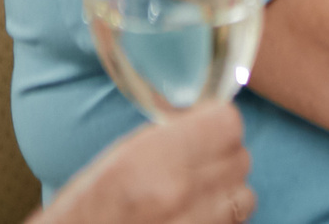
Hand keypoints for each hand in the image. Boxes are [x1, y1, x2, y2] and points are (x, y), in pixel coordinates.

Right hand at [36, 100, 252, 223]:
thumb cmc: (83, 211)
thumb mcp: (116, 160)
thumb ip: (166, 135)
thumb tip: (201, 114)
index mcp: (151, 162)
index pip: (227, 123)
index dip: (217, 122)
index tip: (207, 126)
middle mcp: (178, 193)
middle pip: (239, 158)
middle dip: (223, 157)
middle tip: (198, 164)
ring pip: (244, 195)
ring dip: (227, 192)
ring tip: (196, 196)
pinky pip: (234, 223)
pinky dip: (221, 218)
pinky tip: (194, 216)